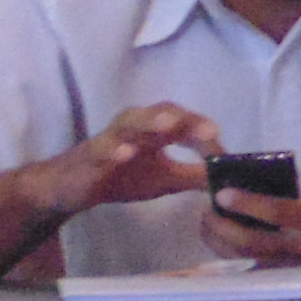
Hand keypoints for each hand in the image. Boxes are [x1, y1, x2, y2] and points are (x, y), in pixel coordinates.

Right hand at [23, 102, 218, 223]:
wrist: (70, 188)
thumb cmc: (122, 176)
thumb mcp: (166, 179)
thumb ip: (196, 175)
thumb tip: (230, 177)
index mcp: (155, 131)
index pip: (185, 122)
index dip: (204, 131)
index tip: (224, 147)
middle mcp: (135, 127)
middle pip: (162, 113)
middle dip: (186, 119)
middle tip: (209, 130)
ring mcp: (111, 139)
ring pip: (130, 123)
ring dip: (149, 122)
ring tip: (168, 125)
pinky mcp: (89, 156)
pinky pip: (100, 149)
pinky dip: (113, 150)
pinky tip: (125, 154)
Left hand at [203, 115, 300, 262]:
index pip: (280, 213)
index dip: (250, 204)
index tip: (222, 193)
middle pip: (256, 241)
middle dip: (225, 227)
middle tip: (205, 209)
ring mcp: (299, 260)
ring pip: (251, 256)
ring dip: (223, 242)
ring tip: (205, 222)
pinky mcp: (294, 267)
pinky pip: (257, 265)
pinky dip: (234, 254)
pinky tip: (218, 239)